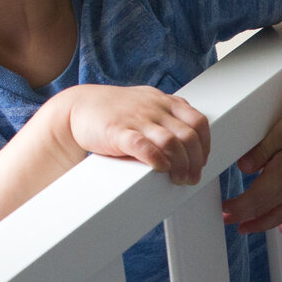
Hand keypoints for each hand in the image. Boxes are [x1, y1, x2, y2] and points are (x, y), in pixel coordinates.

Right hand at [61, 85, 209, 183]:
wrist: (77, 107)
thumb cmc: (114, 111)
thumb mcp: (146, 105)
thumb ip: (167, 117)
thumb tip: (189, 145)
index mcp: (164, 101)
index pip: (198, 121)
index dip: (205, 145)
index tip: (201, 161)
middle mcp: (155, 108)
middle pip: (189, 136)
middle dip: (195, 161)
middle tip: (191, 177)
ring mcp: (137, 119)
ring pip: (173, 142)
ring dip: (181, 165)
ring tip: (179, 179)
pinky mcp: (119, 132)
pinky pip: (145, 146)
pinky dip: (157, 160)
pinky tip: (160, 169)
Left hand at [223, 100, 281, 232]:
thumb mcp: (279, 132)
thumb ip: (260, 153)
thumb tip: (244, 168)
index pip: (254, 199)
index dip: (237, 208)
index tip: (225, 211)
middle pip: (265, 210)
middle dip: (244, 217)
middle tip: (228, 220)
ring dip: (263, 225)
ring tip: (249, 228)